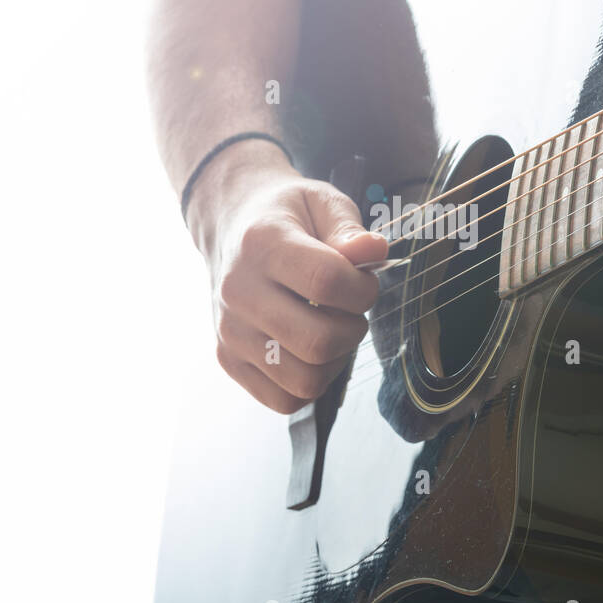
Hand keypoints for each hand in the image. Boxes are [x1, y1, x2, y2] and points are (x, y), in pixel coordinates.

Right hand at [190, 141, 387, 412]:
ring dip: (335, 361)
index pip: (327, 283)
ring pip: (304, 380)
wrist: (228, 226)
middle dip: (353, 329)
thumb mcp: (321, 202)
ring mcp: (229, 332)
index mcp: (262, 244)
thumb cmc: (286, 215)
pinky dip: (310, 384)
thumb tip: (374, 252)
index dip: (363, 288)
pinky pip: (283, 400)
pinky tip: (311, 352)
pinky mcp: (227, 360)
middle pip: (318, 342)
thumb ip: (349, 228)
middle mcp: (238, 292)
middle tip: (349, 309)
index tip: (363, 279)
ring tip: (330, 328)